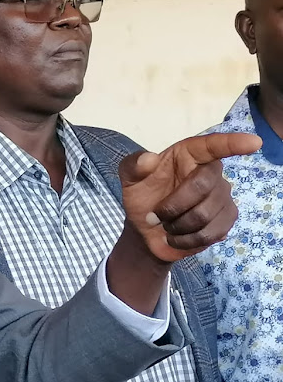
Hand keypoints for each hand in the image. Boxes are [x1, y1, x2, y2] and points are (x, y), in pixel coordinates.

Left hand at [107, 132, 259, 315]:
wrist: (146, 229)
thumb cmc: (142, 195)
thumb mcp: (129, 178)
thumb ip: (133, 165)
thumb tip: (148, 159)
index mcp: (189, 155)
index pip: (213, 145)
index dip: (233, 143)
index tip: (253, 142)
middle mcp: (211, 172)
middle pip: (204, 186)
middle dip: (174, 205)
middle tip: (155, 215)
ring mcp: (222, 196)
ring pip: (206, 214)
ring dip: (177, 225)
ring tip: (166, 225)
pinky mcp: (226, 219)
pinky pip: (211, 233)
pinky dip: (186, 239)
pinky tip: (177, 235)